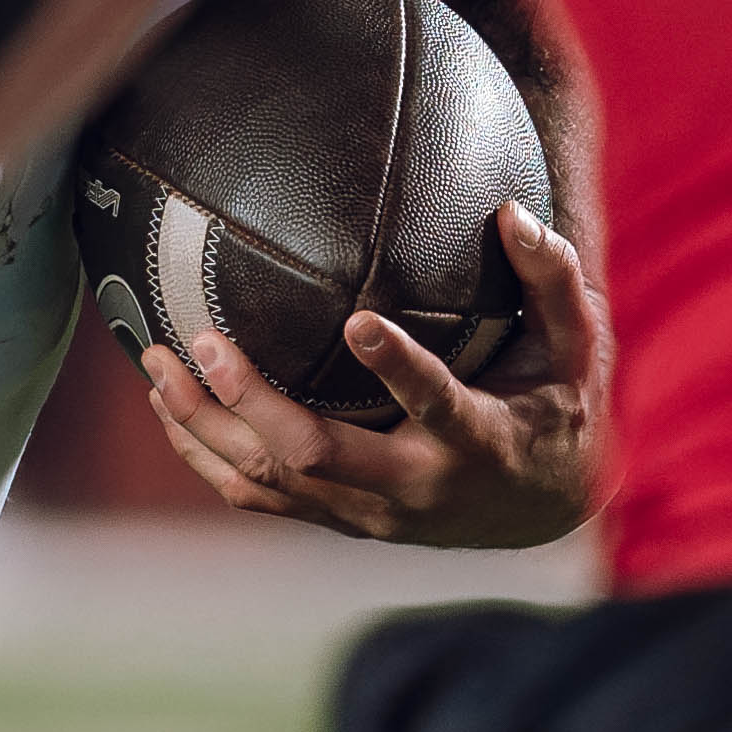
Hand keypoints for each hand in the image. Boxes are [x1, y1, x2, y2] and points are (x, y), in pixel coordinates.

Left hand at [137, 200, 605, 548]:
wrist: (541, 511)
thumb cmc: (558, 409)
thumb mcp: (577, 349)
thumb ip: (552, 280)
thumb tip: (511, 213)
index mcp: (477, 440)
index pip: (437, 404)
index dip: (397, 369)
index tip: (358, 322)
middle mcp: (414, 487)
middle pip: (316, 455)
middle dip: (251, 401)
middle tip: (203, 340)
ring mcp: (369, 512)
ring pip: (271, 480)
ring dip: (205, 426)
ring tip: (155, 365)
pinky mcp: (339, 518)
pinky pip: (258, 498)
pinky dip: (204, 457)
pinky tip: (166, 408)